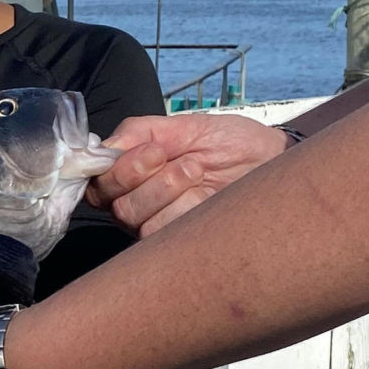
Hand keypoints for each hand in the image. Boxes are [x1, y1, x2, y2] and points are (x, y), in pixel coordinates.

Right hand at [86, 112, 286, 236]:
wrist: (270, 161)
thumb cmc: (229, 143)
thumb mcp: (182, 126)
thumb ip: (139, 132)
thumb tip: (104, 147)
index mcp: (132, 176)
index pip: (98, 182)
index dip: (119, 169)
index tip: (154, 150)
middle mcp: (138, 204)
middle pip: (114, 203)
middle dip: (141, 176)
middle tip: (176, 158)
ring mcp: (157, 225)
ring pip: (134, 217)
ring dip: (166, 188)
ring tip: (196, 171)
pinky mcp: (178, 242)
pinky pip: (160, 230)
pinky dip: (182, 206)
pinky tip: (203, 193)